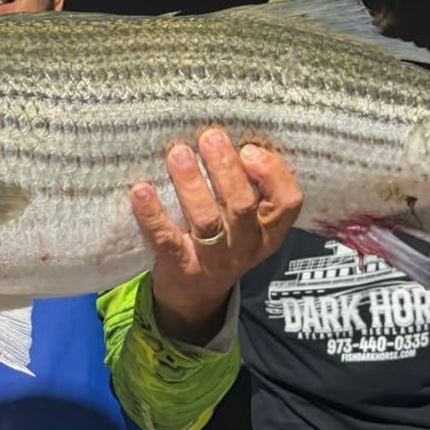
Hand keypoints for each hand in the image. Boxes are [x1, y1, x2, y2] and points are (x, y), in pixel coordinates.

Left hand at [130, 127, 302, 345]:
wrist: (194, 295)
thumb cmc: (221, 240)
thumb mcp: (245, 220)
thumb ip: (243, 185)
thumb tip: (225, 135)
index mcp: (269, 229)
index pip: (288, 201)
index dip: (273, 173)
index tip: (249, 149)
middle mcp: (247, 245)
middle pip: (243, 205)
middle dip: (226, 168)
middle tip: (209, 137)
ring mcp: (215, 259)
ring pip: (207, 220)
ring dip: (192, 184)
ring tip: (178, 154)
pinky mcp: (182, 267)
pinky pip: (167, 240)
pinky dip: (153, 214)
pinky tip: (141, 191)